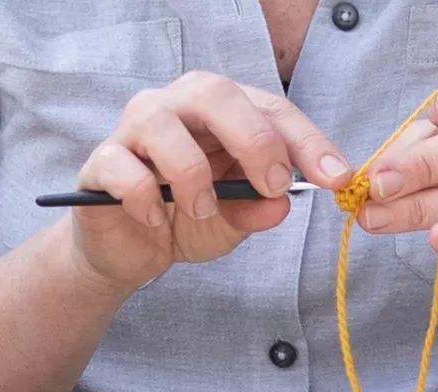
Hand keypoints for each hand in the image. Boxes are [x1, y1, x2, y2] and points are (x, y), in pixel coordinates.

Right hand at [66, 72, 345, 289]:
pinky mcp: (101, 163)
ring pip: (162, 125)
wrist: (131, 252)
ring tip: (203, 211)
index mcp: (220, 110)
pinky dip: (146, 199)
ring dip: (193, 174)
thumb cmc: (186, 218)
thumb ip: (258, 208)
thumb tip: (282, 203)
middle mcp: (176, 106)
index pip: (270, 108)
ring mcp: (133, 129)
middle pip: (215, 93)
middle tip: (272, 185)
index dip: (306, 141)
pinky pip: (124, 169)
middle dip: (253, 139)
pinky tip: (155, 222)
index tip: (335, 176)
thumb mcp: (234, 220)